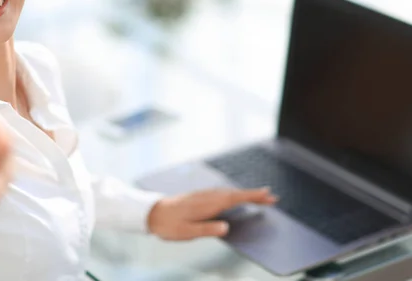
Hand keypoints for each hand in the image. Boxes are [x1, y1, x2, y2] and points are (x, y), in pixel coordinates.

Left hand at [147, 187, 276, 240]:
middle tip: (272, 198)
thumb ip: (207, 229)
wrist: (151, 213)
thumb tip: (226, 228)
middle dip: (254, 194)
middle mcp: (206, 196)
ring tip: (259, 197)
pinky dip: (233, 194)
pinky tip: (235, 197)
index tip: (268, 195)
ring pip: (228, 192)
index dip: (252, 196)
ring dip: (244, 193)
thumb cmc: (168, 224)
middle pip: (235, 193)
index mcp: (207, 204)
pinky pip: (221, 193)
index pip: (234, 198)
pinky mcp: (199, 196)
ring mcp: (202, 195)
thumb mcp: (187, 232)